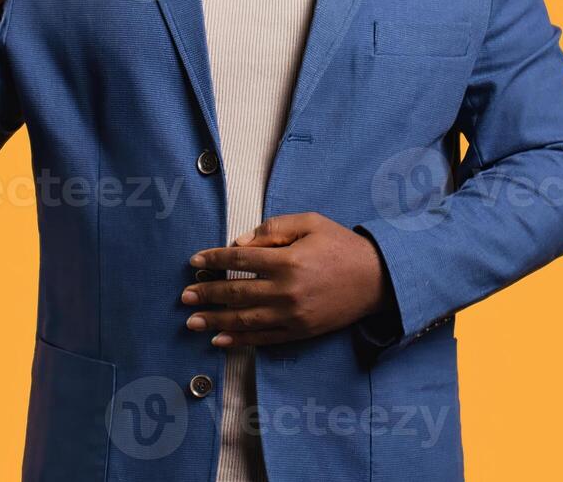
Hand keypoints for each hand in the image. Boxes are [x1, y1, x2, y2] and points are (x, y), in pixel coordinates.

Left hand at [181, 212, 388, 347]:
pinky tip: (220, 338)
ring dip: (215, 320)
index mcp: (287, 260)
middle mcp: (286, 290)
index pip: (239, 260)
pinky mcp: (301, 331)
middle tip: (184, 296)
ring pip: (245, 319)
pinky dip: (239, 339)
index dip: (214, 259)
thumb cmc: (341, 245)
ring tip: (191, 321)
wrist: (378, 278)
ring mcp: (293, 315)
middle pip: (236, 292)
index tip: (195, 260)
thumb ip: (272, 229)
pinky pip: (264, 339)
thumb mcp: (309, 223)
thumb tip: (238, 244)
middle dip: (207, 293)